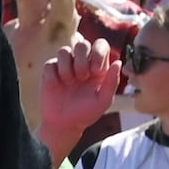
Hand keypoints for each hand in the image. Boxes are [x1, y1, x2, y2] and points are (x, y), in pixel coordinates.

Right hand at [39, 35, 117, 156]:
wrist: (65, 125)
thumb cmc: (86, 113)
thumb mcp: (103, 101)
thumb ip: (112, 82)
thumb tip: (118, 62)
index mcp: (98, 66)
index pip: (100, 45)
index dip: (98, 52)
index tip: (95, 70)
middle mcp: (81, 62)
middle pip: (82, 44)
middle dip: (82, 59)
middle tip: (82, 77)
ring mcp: (65, 65)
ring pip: (64, 50)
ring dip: (67, 66)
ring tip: (69, 82)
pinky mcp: (50, 71)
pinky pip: (50, 63)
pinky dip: (55, 75)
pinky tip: (58, 85)